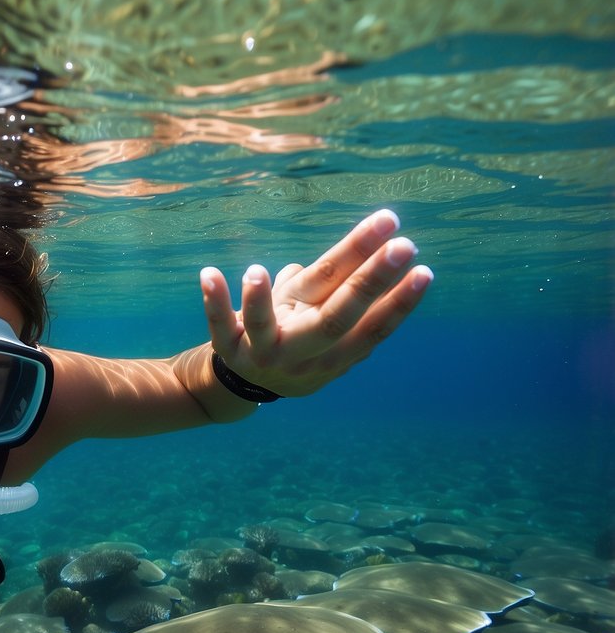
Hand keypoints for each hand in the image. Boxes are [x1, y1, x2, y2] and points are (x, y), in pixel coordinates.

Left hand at [200, 210, 432, 397]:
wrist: (238, 388)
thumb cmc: (293, 348)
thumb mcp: (323, 332)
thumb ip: (345, 302)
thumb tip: (380, 260)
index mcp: (332, 350)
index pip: (371, 327)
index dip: (398, 303)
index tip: (424, 270)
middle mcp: (303, 354)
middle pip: (336, 318)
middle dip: (370, 282)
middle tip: (401, 244)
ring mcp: (263, 354)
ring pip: (267, 327)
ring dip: (262, 299)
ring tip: (259, 270)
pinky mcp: (227, 349)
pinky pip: (219, 325)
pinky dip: (214, 301)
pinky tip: (209, 272)